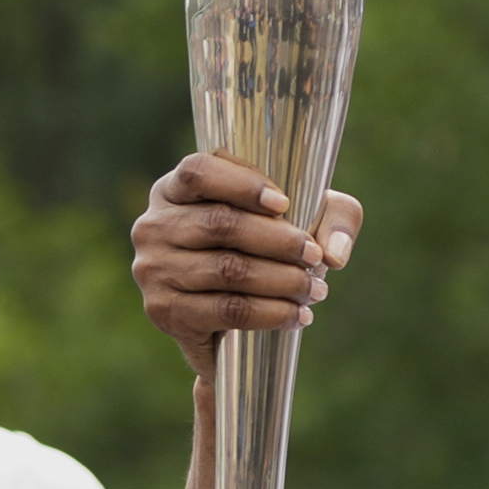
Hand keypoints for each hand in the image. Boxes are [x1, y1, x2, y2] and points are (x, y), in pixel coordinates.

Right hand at [129, 155, 362, 378]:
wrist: (227, 310)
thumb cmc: (265, 246)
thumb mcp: (304, 215)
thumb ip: (332, 217)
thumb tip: (335, 253)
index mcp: (175, 190)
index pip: (198, 172)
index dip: (240, 183)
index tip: (284, 203)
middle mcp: (154, 226)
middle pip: (220, 225)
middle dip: (279, 242)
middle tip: (315, 258)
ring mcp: (153, 270)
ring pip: (226, 270)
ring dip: (280, 281)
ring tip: (315, 290)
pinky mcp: (164, 312)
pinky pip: (223, 310)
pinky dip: (269, 314)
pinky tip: (297, 316)